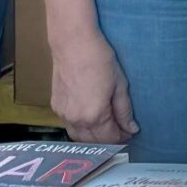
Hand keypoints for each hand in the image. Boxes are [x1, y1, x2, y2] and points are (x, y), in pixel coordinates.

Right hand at [51, 24, 136, 143]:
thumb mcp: (120, 86)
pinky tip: (91, 118)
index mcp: (94, 116)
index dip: (122, 138)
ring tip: (107, 127)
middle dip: (109, 140)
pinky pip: (69, 125)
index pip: (110, 139)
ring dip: (93, 137)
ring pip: (79, 137)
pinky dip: (81, 128)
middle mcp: (76, 119)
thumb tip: (131, 128)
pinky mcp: (55, 106)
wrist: (73, 44)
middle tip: (121, 130)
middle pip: (93, 142)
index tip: (130, 133)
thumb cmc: (100, 60)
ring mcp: (63, 114)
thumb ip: (124, 111)